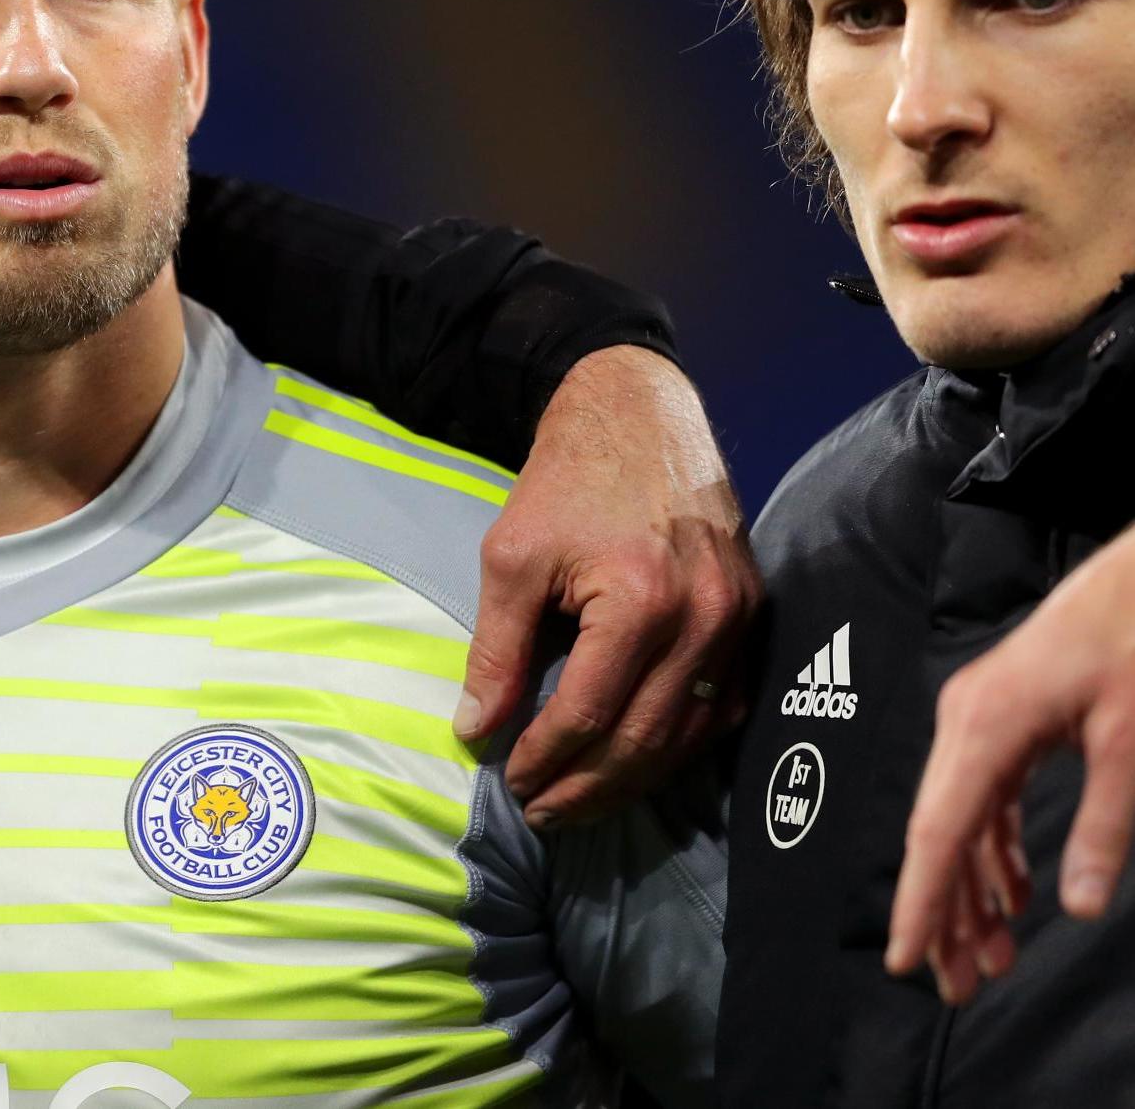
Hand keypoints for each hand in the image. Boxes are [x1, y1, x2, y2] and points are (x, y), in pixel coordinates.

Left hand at [457, 345, 758, 824]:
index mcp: (642, 600)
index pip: (591, 714)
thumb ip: (498, 652)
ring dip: (633, 778)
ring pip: (690, 732)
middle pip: (646, 739)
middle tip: (543, 812)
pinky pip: (721, 703)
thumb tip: (477, 730)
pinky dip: (678, 742)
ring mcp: (739, 618)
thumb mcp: (512, 559)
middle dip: (589, 787)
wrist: (638, 416)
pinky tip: (637, 761)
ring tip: (581, 800)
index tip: (512, 783)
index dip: (547, 759)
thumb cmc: (567, 482)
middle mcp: (705, 617)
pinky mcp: (752, 615)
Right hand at [886, 528, 1134, 1002]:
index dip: (919, 901)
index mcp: (982, 730)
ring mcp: (978, 720)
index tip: (905, 960)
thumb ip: (1103, 827)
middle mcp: (964, 726)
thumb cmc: (1132, 643)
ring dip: (972, 888)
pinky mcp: (1000, 718)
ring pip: (959, 820)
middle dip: (945, 913)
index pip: (936, 833)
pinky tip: (1012, 893)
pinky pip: (983, 797)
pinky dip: (993, 849)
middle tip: (959, 986)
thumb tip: (1077, 909)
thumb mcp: (1130, 743)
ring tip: (989, 956)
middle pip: (939, 834)